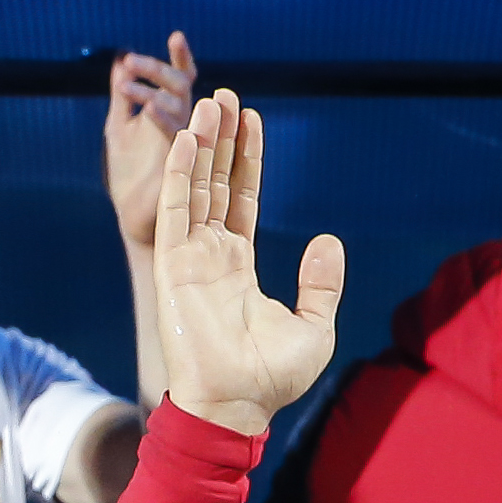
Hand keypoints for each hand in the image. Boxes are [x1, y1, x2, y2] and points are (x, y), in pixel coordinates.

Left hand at [105, 30, 200, 254]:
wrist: (135, 218)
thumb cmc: (130, 176)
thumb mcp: (119, 128)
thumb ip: (122, 96)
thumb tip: (119, 60)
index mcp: (173, 114)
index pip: (183, 80)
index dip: (182, 58)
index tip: (175, 37)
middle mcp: (185, 125)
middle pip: (182, 86)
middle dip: (158, 70)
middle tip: (131, 62)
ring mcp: (186, 143)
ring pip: (183, 105)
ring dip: (153, 89)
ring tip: (124, 85)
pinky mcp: (182, 164)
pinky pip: (179, 133)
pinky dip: (163, 117)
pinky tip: (146, 108)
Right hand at [152, 87, 345, 436]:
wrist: (234, 406)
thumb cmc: (272, 379)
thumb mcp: (314, 327)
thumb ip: (322, 284)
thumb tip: (329, 241)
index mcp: (239, 267)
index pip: (242, 200)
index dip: (247, 160)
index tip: (251, 120)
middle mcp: (211, 257)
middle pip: (215, 184)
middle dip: (221, 140)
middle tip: (225, 96)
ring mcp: (189, 260)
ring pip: (195, 188)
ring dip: (201, 145)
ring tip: (209, 103)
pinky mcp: (173, 267)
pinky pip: (176, 211)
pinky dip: (180, 175)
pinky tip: (187, 141)